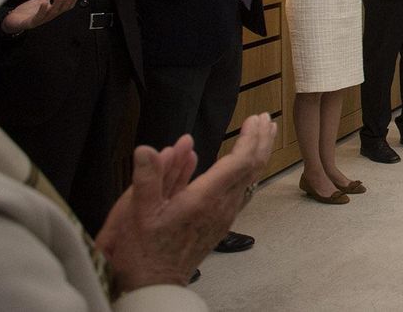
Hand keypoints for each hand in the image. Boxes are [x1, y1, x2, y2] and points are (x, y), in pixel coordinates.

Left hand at [1, 0, 78, 33]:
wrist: (14, 20)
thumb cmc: (28, 12)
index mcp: (52, 10)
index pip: (65, 7)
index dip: (72, 0)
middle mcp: (48, 15)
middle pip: (61, 9)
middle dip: (67, 1)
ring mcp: (41, 19)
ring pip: (51, 12)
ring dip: (57, 4)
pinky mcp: (32, 22)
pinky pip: (38, 17)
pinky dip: (42, 10)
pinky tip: (45, 3)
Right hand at [95, 114, 275, 293]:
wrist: (155, 284)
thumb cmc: (144, 250)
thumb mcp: (137, 212)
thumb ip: (148, 177)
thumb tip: (148, 148)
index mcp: (205, 199)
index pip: (240, 162)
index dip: (251, 138)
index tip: (254, 119)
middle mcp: (222, 207)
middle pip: (253, 168)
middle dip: (261, 140)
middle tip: (265, 118)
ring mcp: (225, 216)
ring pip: (252, 179)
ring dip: (259, 154)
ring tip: (264, 134)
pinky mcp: (223, 223)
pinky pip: (244, 191)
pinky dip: (250, 171)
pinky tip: (248, 165)